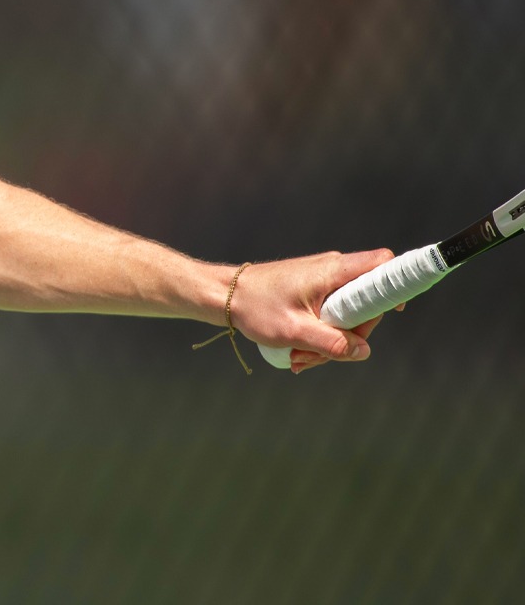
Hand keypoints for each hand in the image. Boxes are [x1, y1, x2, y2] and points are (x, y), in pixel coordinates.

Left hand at [230, 250, 403, 373]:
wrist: (223, 295)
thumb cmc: (255, 307)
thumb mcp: (294, 331)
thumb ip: (332, 344)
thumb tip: (363, 351)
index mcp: (333, 271)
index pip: (383, 264)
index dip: (397, 285)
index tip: (395, 311)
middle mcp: (333, 271)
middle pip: (368, 304)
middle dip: (349, 336)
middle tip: (320, 354)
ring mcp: (324, 282)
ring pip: (347, 316)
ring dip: (329, 343)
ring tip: (299, 357)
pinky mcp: (314, 292)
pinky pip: (331, 317)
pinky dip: (318, 337)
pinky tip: (298, 353)